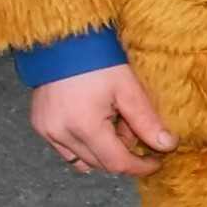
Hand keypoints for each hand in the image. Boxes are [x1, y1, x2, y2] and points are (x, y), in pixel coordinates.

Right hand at [32, 63, 174, 176]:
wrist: (64, 41)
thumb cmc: (97, 60)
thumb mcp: (128, 89)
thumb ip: (147, 121)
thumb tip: (166, 145)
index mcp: (84, 126)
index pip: (116, 163)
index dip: (139, 166)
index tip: (155, 162)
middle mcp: (61, 134)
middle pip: (99, 163)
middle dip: (122, 153)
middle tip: (135, 129)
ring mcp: (46, 131)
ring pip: (81, 159)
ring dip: (103, 150)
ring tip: (115, 122)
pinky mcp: (40, 125)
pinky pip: (65, 148)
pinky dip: (85, 143)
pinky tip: (96, 122)